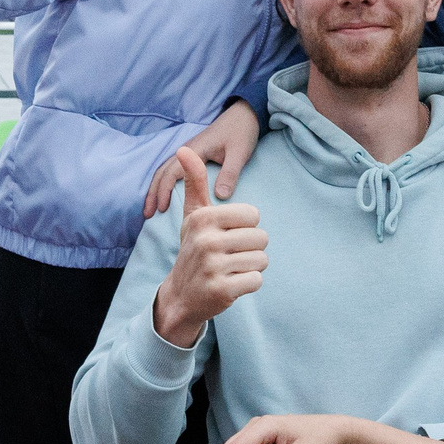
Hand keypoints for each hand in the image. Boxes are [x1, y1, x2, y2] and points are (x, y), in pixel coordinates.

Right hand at [144, 99, 262, 217]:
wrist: (244, 114)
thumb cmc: (242, 132)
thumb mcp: (239, 153)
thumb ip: (230, 174)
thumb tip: (219, 197)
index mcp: (195, 149)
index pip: (172, 172)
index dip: (165, 191)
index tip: (162, 209)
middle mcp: (187, 149)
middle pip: (162, 171)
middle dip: (153, 193)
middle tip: (147, 214)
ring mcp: (188, 150)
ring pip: (164, 170)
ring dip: (156, 188)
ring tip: (151, 208)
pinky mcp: (193, 153)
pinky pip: (172, 168)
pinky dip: (164, 182)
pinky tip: (165, 193)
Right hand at [150, 150, 264, 348]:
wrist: (181, 295)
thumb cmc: (194, 248)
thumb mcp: (194, 215)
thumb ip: (194, 181)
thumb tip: (183, 148)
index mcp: (203, 218)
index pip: (253, 215)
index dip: (246, 227)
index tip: (227, 236)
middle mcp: (206, 241)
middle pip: (261, 238)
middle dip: (251, 249)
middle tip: (229, 256)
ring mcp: (213, 267)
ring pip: (262, 260)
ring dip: (251, 267)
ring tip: (230, 269)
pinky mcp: (222, 290)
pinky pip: (256, 280)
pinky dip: (249, 284)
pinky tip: (231, 283)